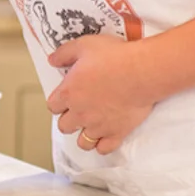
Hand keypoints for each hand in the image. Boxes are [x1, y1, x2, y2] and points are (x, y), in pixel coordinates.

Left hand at [46, 34, 153, 154]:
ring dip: (84, 135)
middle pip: (64, 126)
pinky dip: (103, 145)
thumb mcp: (82, 46)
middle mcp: (80, 113)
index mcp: (68, 93)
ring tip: (90, 127)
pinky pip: (104, 149)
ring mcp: (98, 125)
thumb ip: (63, 54)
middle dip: (69, 120)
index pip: (52, 106)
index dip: (58, 103)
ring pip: (83, 142)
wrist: (141, 72)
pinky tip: (106, 137)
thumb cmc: (113, 58)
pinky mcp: (118, 132)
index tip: (65, 98)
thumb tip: (52, 60)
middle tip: (78, 112)